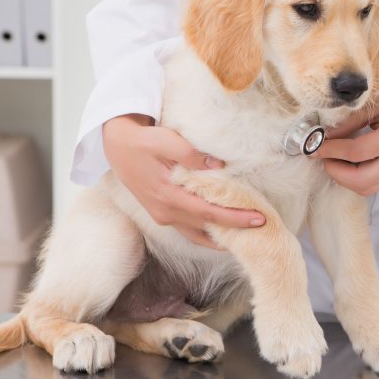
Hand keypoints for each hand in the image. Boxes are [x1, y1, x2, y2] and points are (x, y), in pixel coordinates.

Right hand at [103, 114, 264, 248]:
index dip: (234, 218)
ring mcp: (162, 215)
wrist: (117, 147)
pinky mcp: (161, 214)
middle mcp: (165, 211)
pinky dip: (206, 234)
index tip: (258, 218)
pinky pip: (188, 230)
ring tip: (245, 237)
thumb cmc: (143, 141)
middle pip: (207, 227)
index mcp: (168, 195)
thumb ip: (191, 154)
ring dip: (220, 237)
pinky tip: (221, 233)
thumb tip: (219, 166)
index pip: (209, 212)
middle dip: (235, 230)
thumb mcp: (166, 140)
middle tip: (261, 228)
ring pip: (196, 234)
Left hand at [317, 82, 378, 195]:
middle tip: (322, 156)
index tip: (312, 145)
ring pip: (367, 188)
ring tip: (334, 160)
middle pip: (360, 181)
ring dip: (345, 179)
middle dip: (335, 172)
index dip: (330, 150)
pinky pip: (375, 184)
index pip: (355, 153)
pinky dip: (357, 177)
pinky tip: (349, 162)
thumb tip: (326, 132)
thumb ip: (354, 119)